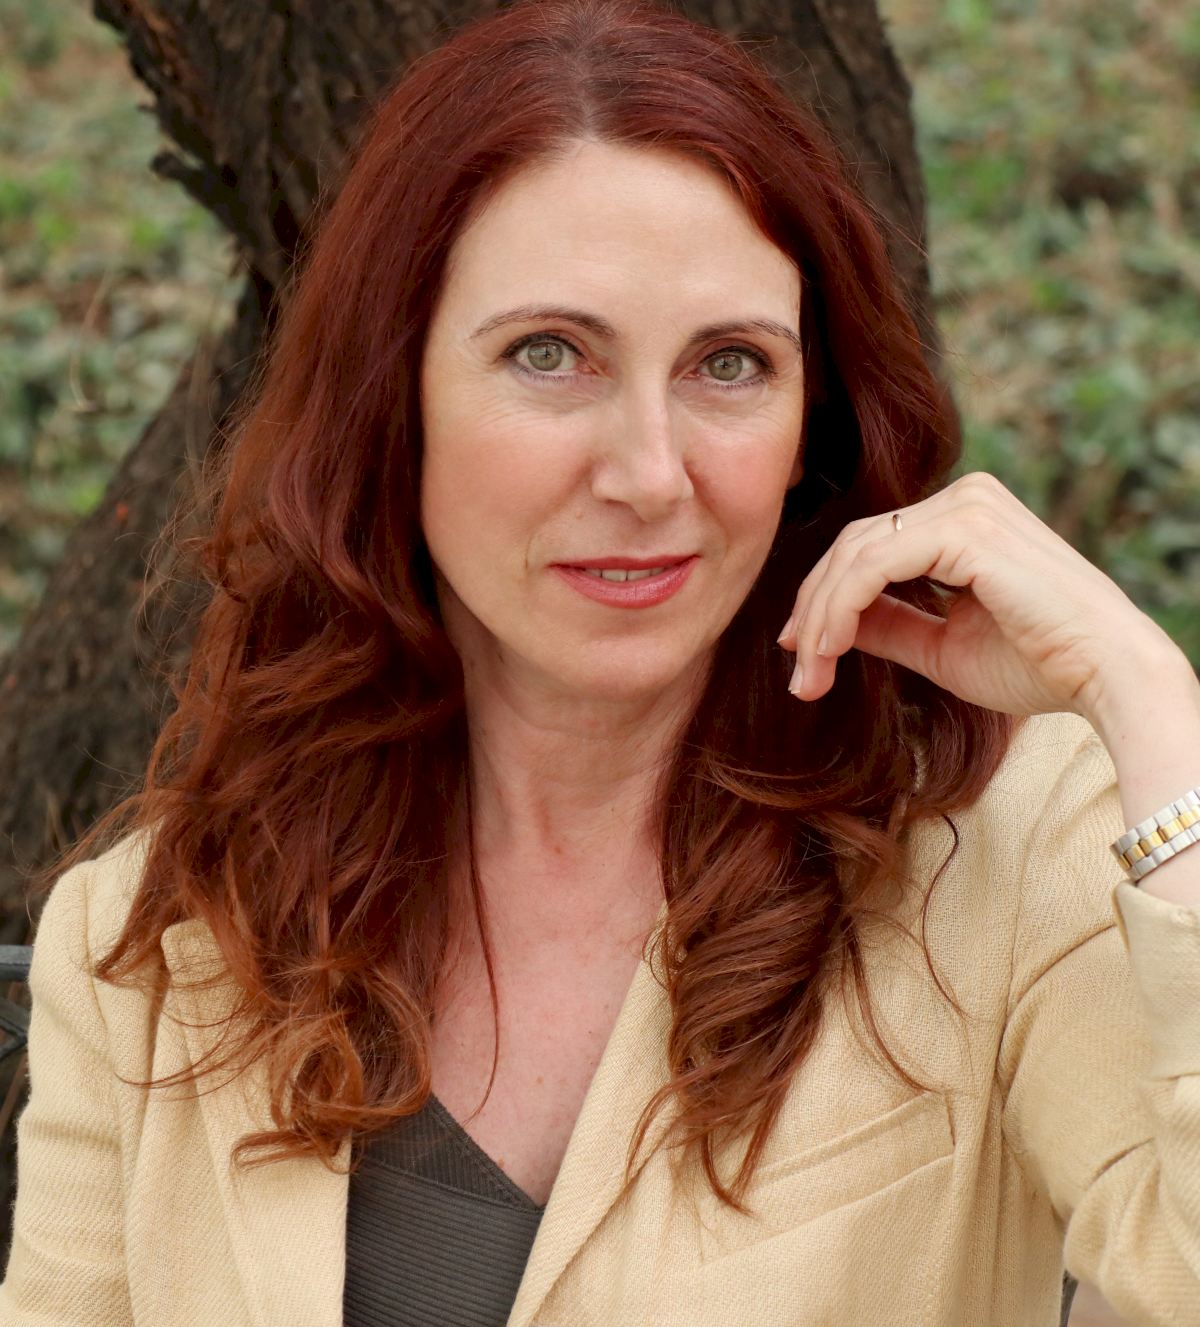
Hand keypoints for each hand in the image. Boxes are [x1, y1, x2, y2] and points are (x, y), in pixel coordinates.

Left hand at [777, 470, 1183, 724]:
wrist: (1105, 676)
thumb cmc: (1038, 665)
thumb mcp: (941, 647)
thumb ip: (887, 626)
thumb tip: (829, 626)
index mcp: (962, 519)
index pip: (868, 547)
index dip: (823, 599)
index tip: (800, 652)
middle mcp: (964, 499)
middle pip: (852, 546)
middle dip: (813, 611)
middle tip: (798, 672)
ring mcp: (966, 507)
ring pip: (854, 555)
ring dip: (820, 618)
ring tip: (810, 673)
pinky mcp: (965, 529)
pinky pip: (873, 566)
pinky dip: (840, 609)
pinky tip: (829, 650)